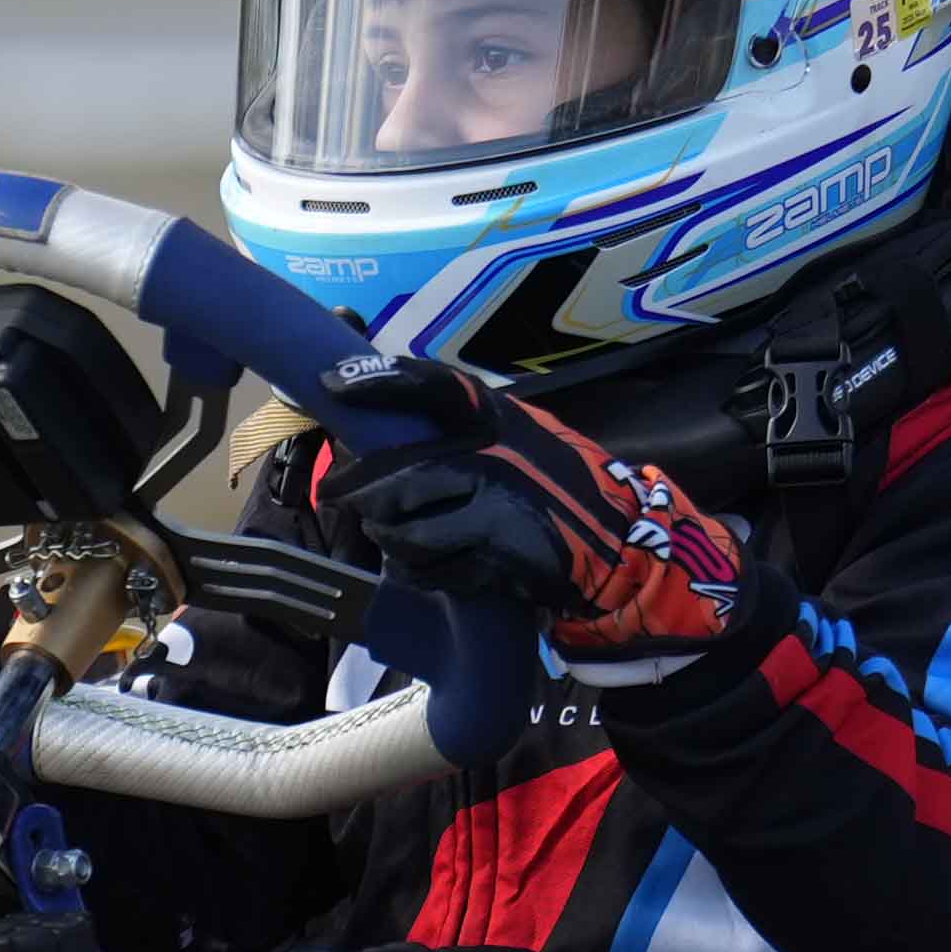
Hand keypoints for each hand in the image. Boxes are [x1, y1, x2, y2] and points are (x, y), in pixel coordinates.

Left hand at [318, 353, 748, 672]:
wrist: (619, 543)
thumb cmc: (556, 486)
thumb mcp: (515, 436)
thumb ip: (460, 431)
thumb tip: (380, 428)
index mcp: (495, 415)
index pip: (428, 385)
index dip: (377, 382)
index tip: (330, 384)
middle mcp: (493, 453)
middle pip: (397, 474)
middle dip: (362, 493)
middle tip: (343, 498)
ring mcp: (495, 505)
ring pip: (406, 527)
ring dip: (391, 536)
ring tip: (395, 533)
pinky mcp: (497, 552)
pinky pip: (432, 566)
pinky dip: (422, 569)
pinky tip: (432, 563)